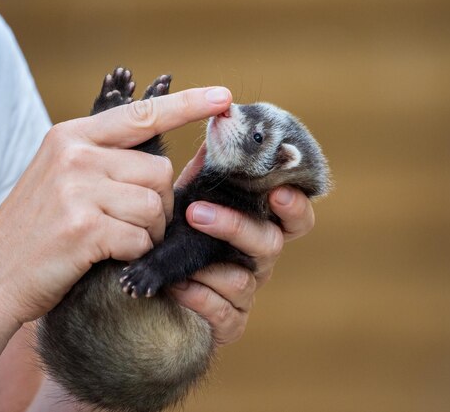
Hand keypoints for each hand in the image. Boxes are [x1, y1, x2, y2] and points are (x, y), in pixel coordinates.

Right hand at [0, 87, 232, 326]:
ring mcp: (76, 189)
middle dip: (160, 204)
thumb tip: (160, 163)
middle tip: (135, 223)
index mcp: (72, 136)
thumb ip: (104, 160)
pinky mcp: (83, 228)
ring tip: (117, 241)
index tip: (224, 97)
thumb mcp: (62, 177)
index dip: (188, 105)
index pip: (142, 114)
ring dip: (148, 231)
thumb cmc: (38, 230)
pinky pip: (140, 238)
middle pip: (160, 171)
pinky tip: (108, 257)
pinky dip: (134, 253)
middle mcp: (74, 155)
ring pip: (154, 206)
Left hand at [170, 145, 315, 345]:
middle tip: (198, 213)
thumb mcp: (189, 202)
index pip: (295, 215)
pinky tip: (177, 287)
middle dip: (238, 227)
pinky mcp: (231, 323)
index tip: (278, 191)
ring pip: (243, 281)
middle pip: (273, 244)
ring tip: (176, 262)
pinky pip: (223, 312)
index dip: (295, 204)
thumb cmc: (179, 239)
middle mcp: (259, 259)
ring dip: (208, 268)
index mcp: (260, 227)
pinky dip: (198, 298)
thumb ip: (204, 173)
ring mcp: (247, 293)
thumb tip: (214, 126)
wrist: (154, 289)